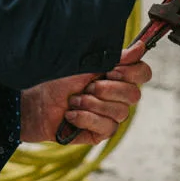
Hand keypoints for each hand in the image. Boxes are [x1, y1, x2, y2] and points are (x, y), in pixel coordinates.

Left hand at [20, 43, 151, 143]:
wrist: (36, 103)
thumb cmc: (58, 81)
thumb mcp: (86, 64)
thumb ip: (115, 58)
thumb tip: (140, 47)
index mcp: (116, 76)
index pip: (143, 73)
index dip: (131, 73)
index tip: (111, 71)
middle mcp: (117, 96)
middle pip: (134, 95)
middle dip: (106, 89)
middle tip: (86, 86)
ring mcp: (110, 115)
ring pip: (121, 112)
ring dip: (91, 104)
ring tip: (73, 101)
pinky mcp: (101, 133)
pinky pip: (107, 126)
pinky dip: (85, 118)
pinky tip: (71, 115)